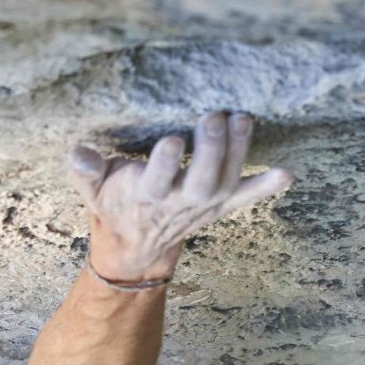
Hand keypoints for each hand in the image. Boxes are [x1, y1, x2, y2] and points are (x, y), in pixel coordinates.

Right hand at [66, 110, 290, 283]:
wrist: (136, 247)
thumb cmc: (114, 204)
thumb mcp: (91, 190)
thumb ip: (85, 171)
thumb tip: (77, 153)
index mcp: (145, 197)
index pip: (157, 182)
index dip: (165, 164)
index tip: (172, 140)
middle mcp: (179, 204)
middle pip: (201, 182)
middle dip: (210, 152)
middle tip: (214, 117)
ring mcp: (203, 206)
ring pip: (225, 183)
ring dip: (238, 153)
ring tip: (243, 119)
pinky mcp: (219, 205)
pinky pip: (245, 197)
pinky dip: (265, 187)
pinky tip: (286, 173)